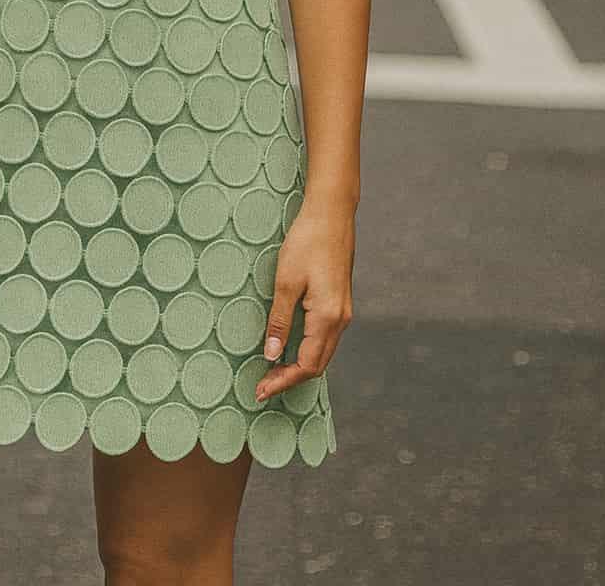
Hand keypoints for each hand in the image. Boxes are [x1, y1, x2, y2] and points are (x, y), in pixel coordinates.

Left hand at [255, 198, 354, 401]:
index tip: (261, 390)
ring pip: (323, 352)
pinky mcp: (339, 302)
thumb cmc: (307, 242)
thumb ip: (280, 320)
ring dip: (299, 365)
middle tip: (262, 386)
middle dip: (290, 378)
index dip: (284, 381)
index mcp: (328, 317)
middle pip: (318, 364)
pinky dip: (307, 349)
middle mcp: (340, 319)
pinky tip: (290, 346)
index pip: (307, 365)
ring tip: (272, 371)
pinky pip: (325, 337)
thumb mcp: (286, 281)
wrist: (331, 214)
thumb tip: (272, 354)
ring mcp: (343, 311)